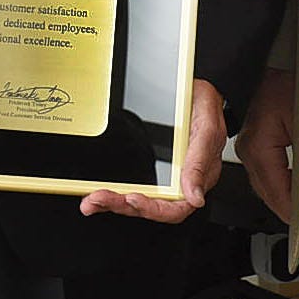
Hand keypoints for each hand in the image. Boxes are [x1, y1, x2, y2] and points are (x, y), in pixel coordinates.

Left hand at [82, 79, 223, 223]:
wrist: (197, 89)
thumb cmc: (205, 109)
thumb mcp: (207, 131)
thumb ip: (199, 165)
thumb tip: (195, 197)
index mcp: (194, 178)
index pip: (175, 208)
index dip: (153, 209)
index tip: (132, 199)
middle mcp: (178, 181)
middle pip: (150, 205)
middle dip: (121, 205)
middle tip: (98, 199)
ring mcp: (163, 174)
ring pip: (137, 197)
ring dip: (113, 201)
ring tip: (91, 200)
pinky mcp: (150, 163)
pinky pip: (131, 182)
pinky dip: (113, 189)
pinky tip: (97, 191)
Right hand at [235, 67, 296, 222]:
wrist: (266, 70)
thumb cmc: (285, 85)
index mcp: (258, 147)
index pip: (277, 192)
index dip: (296, 212)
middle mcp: (248, 151)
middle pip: (268, 195)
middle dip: (290, 212)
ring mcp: (247, 149)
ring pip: (264, 188)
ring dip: (283, 202)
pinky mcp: (251, 146)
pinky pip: (264, 176)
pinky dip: (278, 189)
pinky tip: (292, 195)